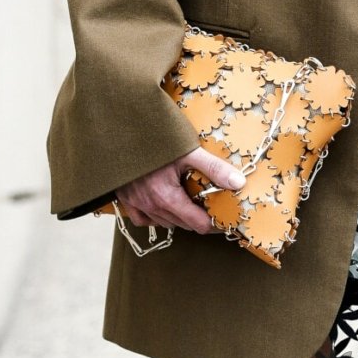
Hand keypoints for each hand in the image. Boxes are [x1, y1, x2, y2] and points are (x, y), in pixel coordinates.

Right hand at [115, 147, 245, 235]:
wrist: (118, 132)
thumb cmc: (152, 139)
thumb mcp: (187, 151)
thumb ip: (213, 168)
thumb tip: (239, 183)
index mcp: (166, 198)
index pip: (199, 225)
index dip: (216, 224)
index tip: (225, 217)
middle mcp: (151, 206)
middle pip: (184, 225)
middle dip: (200, 219)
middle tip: (212, 205)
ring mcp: (136, 204)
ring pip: (166, 223)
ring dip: (180, 217)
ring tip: (191, 202)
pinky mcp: (126, 199)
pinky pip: (143, 219)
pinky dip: (156, 217)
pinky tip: (164, 205)